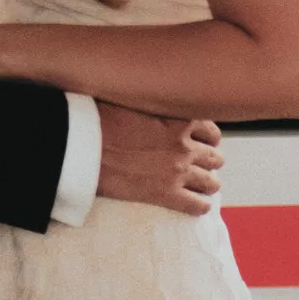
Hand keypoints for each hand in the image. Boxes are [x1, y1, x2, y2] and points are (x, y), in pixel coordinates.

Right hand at [95, 101, 223, 216]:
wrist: (83, 148)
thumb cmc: (99, 118)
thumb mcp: (132, 97)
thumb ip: (154, 99)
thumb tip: (154, 94)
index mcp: (179, 119)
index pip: (211, 130)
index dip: (207, 137)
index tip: (201, 140)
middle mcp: (184, 145)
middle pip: (215, 157)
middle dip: (208, 160)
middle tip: (199, 163)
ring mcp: (177, 172)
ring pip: (211, 182)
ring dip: (208, 182)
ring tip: (202, 184)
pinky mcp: (166, 194)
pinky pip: (197, 205)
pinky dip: (200, 205)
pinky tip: (198, 204)